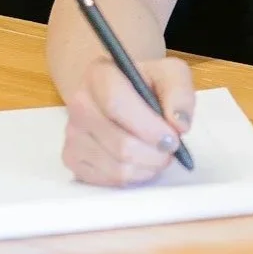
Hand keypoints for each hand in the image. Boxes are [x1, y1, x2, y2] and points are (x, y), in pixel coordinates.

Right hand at [61, 54, 195, 186]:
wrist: (119, 92)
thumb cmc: (146, 83)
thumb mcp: (171, 74)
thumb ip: (180, 94)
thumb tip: (178, 125)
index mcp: (100, 75)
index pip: (117, 104)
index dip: (148, 127)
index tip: (173, 139)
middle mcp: (80, 104)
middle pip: (120, 143)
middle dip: (154, 154)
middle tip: (171, 150)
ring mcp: (72, 134)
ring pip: (115, 166)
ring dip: (146, 167)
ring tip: (158, 155)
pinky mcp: (72, 158)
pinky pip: (106, 180)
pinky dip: (132, 177)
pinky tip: (141, 163)